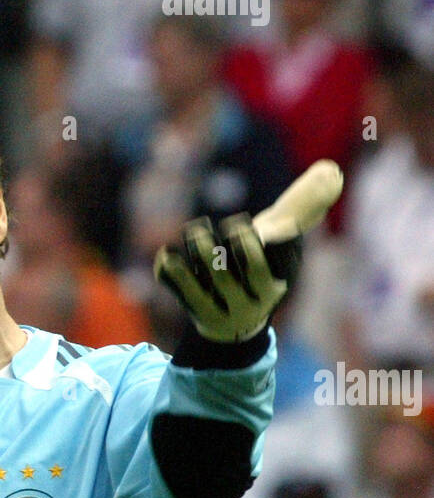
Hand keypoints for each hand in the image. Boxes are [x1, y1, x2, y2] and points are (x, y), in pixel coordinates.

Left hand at [154, 160, 342, 340]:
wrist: (234, 326)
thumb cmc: (263, 271)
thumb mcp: (285, 244)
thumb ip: (303, 207)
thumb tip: (329, 171)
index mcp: (279, 278)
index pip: (283, 257)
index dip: (279, 240)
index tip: (278, 224)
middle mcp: (253, 297)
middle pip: (249, 271)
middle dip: (242, 246)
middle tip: (234, 223)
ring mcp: (224, 307)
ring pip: (213, 283)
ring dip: (203, 255)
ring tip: (196, 230)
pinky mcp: (197, 312)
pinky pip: (184, 295)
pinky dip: (174, 275)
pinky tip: (167, 255)